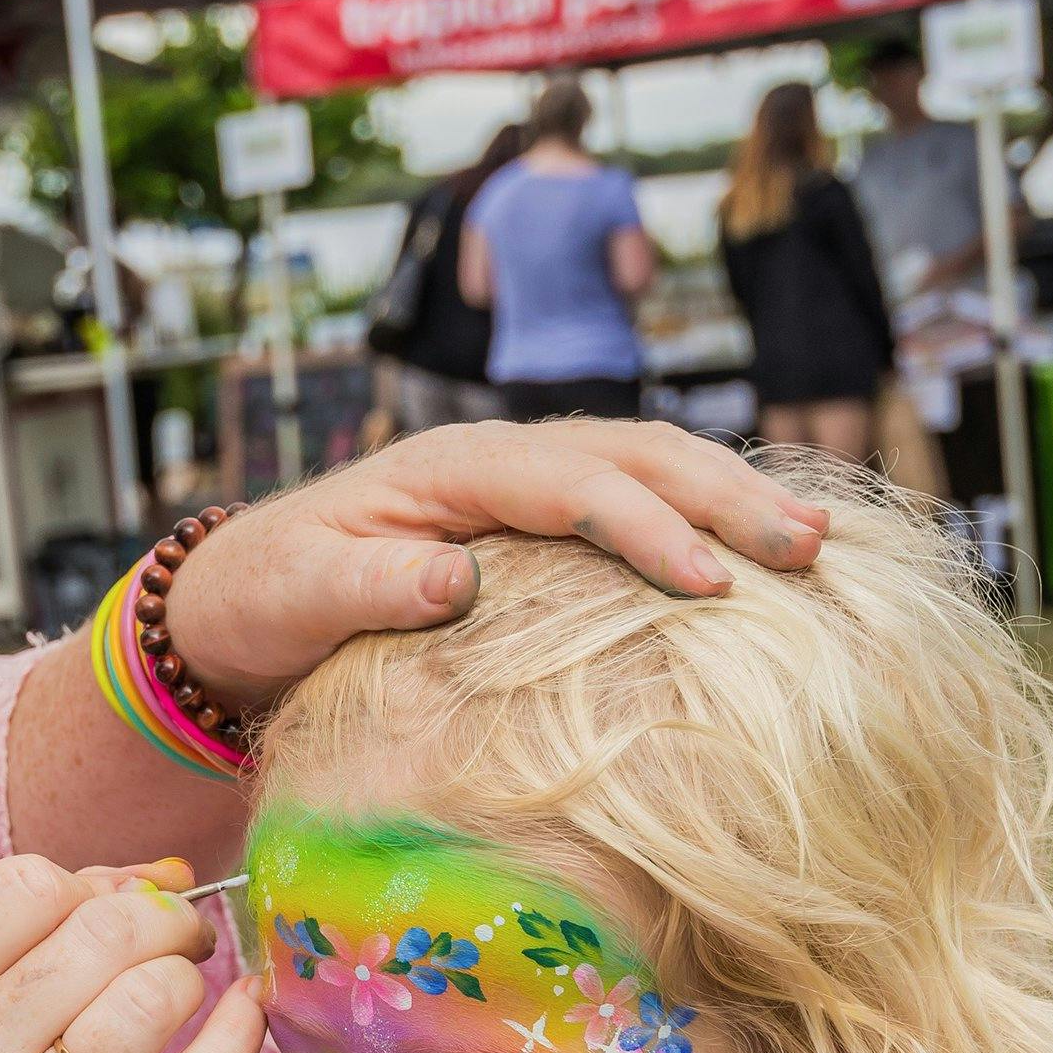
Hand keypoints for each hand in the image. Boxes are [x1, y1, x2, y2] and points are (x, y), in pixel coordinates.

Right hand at [0, 855, 268, 1052]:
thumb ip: (44, 932)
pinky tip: (247, 1015)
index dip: (93, 885)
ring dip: (189, 980)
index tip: (119, 912)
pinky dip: (237, 1037)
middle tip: (182, 940)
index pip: (24, 888)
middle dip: (164, 922)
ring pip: (145, 1001)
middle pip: (98, 934)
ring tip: (186, 994)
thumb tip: (165, 875)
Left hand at [162, 419, 830, 704]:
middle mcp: (496, 458)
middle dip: (725, 496)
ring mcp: (521, 480)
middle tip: (809, 549)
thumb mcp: (299, 597)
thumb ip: (368, 587)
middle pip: (633, 455)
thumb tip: (452, 581)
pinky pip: (633, 499)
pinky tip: (763, 553)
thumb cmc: (265, 598)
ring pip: (648, 465)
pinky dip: (701, 517)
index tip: (711, 584)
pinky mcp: (534, 517)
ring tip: (818, 543)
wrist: (234, 595)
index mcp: (448, 467)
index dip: (646, 528)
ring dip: (732, 498)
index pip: (571, 484)